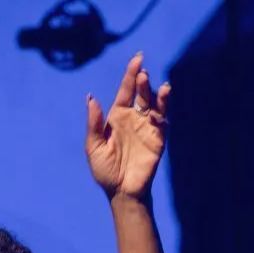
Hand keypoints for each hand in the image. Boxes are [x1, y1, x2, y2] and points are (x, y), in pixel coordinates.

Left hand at [85, 52, 168, 201]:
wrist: (121, 191)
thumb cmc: (104, 170)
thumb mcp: (94, 146)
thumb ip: (94, 123)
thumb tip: (91, 97)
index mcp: (117, 116)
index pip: (126, 90)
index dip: (131, 74)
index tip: (137, 58)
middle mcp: (134, 118)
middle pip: (141, 94)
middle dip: (143, 82)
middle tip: (142, 73)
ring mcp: (147, 127)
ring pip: (155, 104)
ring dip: (156, 94)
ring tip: (156, 86)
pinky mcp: (158, 139)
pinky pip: (162, 121)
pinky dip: (162, 111)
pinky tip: (159, 106)